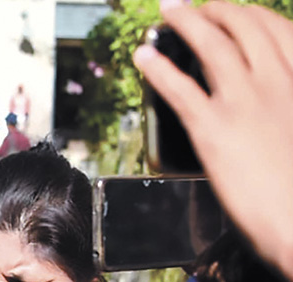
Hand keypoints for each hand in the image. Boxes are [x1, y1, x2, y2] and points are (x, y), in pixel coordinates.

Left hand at [134, 1, 292, 281]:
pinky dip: (158, 68)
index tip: (234, 12)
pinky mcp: (214, 128)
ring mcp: (245, 102)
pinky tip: (143, 58)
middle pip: (245, 27)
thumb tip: (268, 108)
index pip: (277, 29)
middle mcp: (277, 82)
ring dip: (185, 22)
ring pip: (212, 46)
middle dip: (216, 10)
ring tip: (166, 11)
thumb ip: (283, 105)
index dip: (250, 15)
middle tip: (191, 7)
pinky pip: (180, 88)